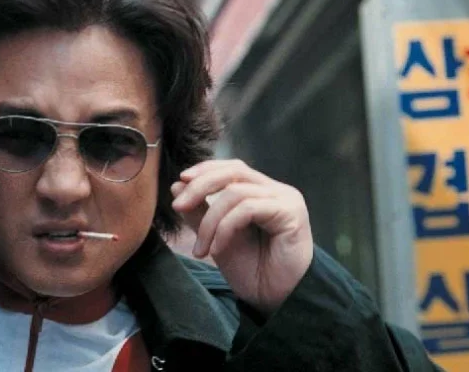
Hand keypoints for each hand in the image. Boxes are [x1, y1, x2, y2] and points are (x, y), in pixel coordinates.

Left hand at [171, 159, 313, 314]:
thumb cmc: (252, 270)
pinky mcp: (291, 213)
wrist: (276, 301)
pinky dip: (225, 228)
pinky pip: (247, 209)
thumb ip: (200, 213)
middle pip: (233, 172)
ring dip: (210, 221)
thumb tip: (176, 186)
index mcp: (261, 192)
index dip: (204, 170)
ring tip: (201, 248)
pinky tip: (217, 250)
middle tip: (178, 207)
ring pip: (236, 193)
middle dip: (200, 186)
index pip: (231, 168)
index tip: (179, 182)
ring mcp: (286, 200)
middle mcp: (276, 191)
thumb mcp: (216, 238)